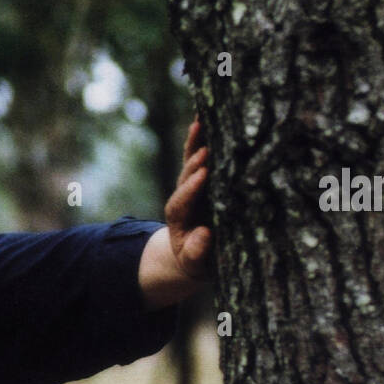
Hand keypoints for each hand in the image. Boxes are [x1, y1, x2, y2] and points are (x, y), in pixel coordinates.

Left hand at [164, 116, 214, 280]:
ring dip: (195, 144)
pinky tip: (202, 118)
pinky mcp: (201, 180)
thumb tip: (204, 234)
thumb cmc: (197, 263)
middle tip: (205, 150)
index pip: (182, 202)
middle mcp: (182, 200)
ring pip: (190, 163)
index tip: (203, 175)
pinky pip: (199, 157)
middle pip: (184, 179)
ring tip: (200, 123)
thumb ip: (196, 253)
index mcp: (179, 220)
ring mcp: (190, 187)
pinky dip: (201, 140)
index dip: (192, 188)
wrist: (192, 256)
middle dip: (194, 164)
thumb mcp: (195, 265)